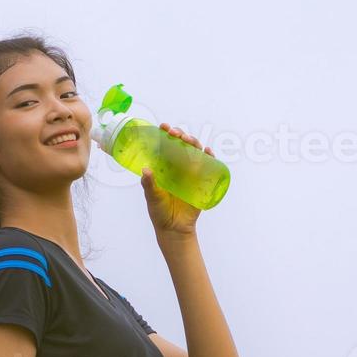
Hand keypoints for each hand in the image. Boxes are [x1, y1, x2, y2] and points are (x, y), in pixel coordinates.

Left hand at [141, 123, 214, 238]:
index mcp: (164, 167)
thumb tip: (145, 170)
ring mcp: (191, 174)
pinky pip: (208, 167)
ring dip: (194, 142)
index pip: (166, 146)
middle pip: (182, 145)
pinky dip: (210, 157)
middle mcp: (178, 168)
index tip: (164, 127)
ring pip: (195, 152)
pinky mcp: (201, 183)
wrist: (174, 229)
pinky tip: (208, 151)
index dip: (166, 134)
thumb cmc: (160, 213)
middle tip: (176, 134)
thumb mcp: (153, 197)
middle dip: (181, 135)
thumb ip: (149, 184)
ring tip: (189, 140)